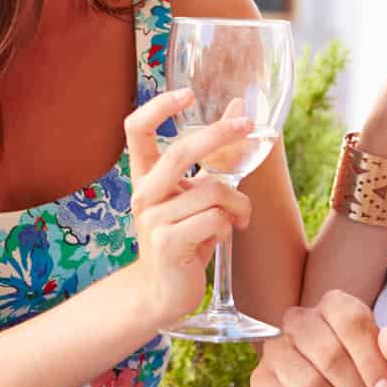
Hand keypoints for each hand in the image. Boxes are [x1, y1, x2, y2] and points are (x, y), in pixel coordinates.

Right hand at [125, 89, 254, 323]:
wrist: (164, 292)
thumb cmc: (184, 236)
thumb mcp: (197, 193)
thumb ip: (215, 154)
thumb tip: (240, 106)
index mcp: (145, 176)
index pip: (136, 130)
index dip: (158, 107)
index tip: (186, 94)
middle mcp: (143, 194)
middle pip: (180, 151)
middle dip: (219, 135)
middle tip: (250, 127)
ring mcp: (153, 219)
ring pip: (214, 191)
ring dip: (239, 205)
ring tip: (238, 219)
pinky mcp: (168, 242)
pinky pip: (216, 219)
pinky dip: (229, 227)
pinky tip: (220, 238)